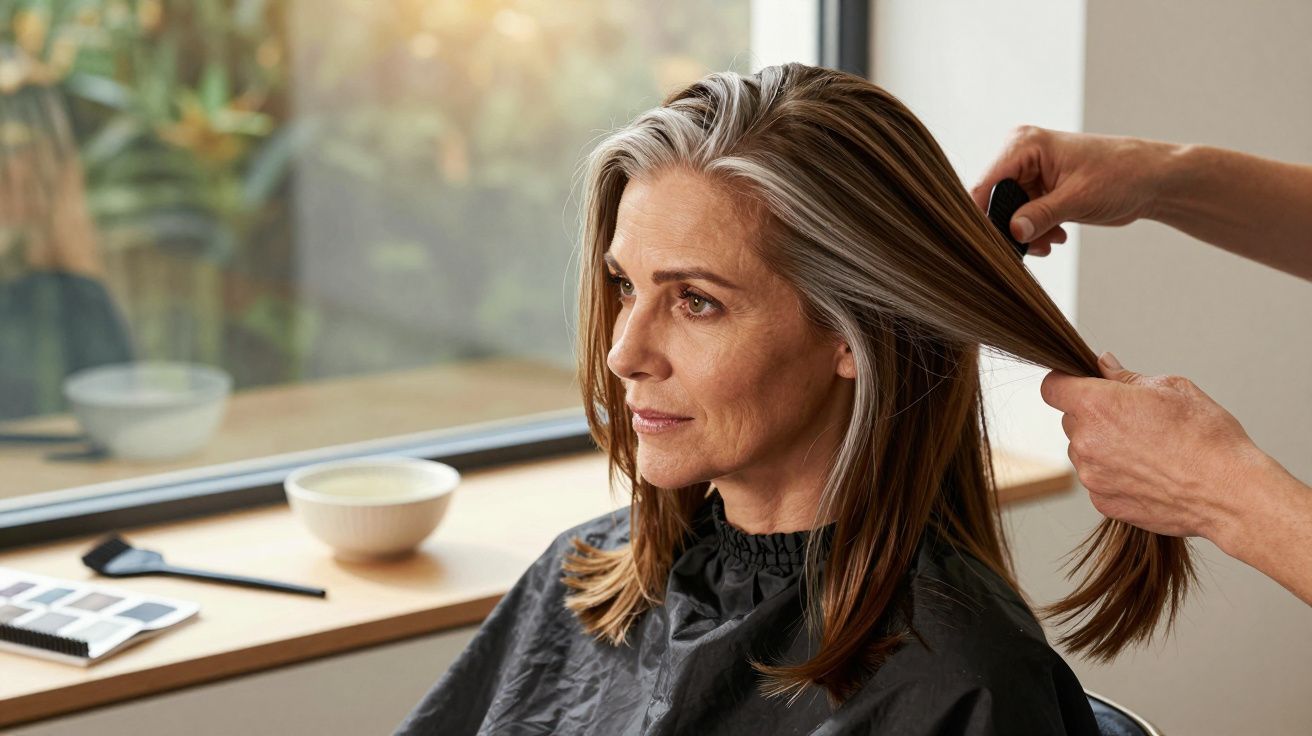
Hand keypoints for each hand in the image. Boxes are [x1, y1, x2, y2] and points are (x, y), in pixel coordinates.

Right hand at [969, 126, 1174, 256]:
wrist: (1150, 179)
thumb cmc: (1122, 175)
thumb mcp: (1078, 199)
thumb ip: (1040, 215)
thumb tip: (1012, 233)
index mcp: (1025, 144)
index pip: (987, 183)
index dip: (984, 216)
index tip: (991, 244)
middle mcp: (1021, 155)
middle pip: (994, 200)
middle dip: (1010, 227)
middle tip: (1031, 247)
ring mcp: (1029, 172)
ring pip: (1008, 212)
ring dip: (1025, 233)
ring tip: (1051, 240)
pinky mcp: (1039, 189)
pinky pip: (1022, 216)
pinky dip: (1035, 231)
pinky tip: (1056, 236)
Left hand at [1040, 351, 1265, 541]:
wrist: (1229, 492)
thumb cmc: (1207, 437)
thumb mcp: (1172, 388)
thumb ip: (1126, 377)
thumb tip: (1103, 366)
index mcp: (1097, 405)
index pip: (1052, 387)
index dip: (1064, 383)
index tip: (1078, 384)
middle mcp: (1086, 441)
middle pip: (1072, 421)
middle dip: (1094, 416)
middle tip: (1134, 419)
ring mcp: (1092, 475)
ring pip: (1084, 452)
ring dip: (1103, 446)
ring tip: (1148, 449)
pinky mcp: (1102, 502)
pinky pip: (1098, 479)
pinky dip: (1114, 474)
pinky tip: (1149, 473)